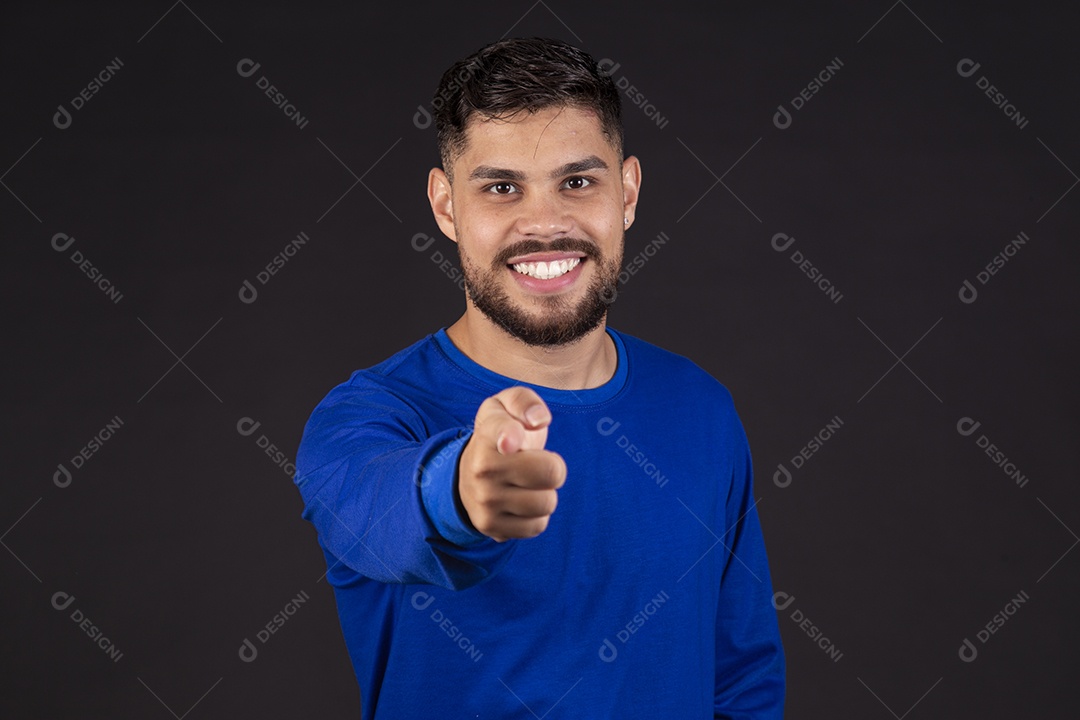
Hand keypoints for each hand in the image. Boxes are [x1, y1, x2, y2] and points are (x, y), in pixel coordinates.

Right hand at [457, 387, 566, 541]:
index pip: (501, 431)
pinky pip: (537, 527)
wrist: (466, 473)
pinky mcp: (490, 526)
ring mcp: (484, 500)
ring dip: (545, 493)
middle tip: (538, 463)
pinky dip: (536, 516)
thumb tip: (539, 421)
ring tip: (526, 483)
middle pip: (551, 473)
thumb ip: (525, 401)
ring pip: (547, 503)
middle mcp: (482, 468)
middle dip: (554, 467)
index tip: (510, 441)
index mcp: (488, 432)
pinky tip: (520, 503)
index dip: (509, 434)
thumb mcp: (506, 405)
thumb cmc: (500, 433)